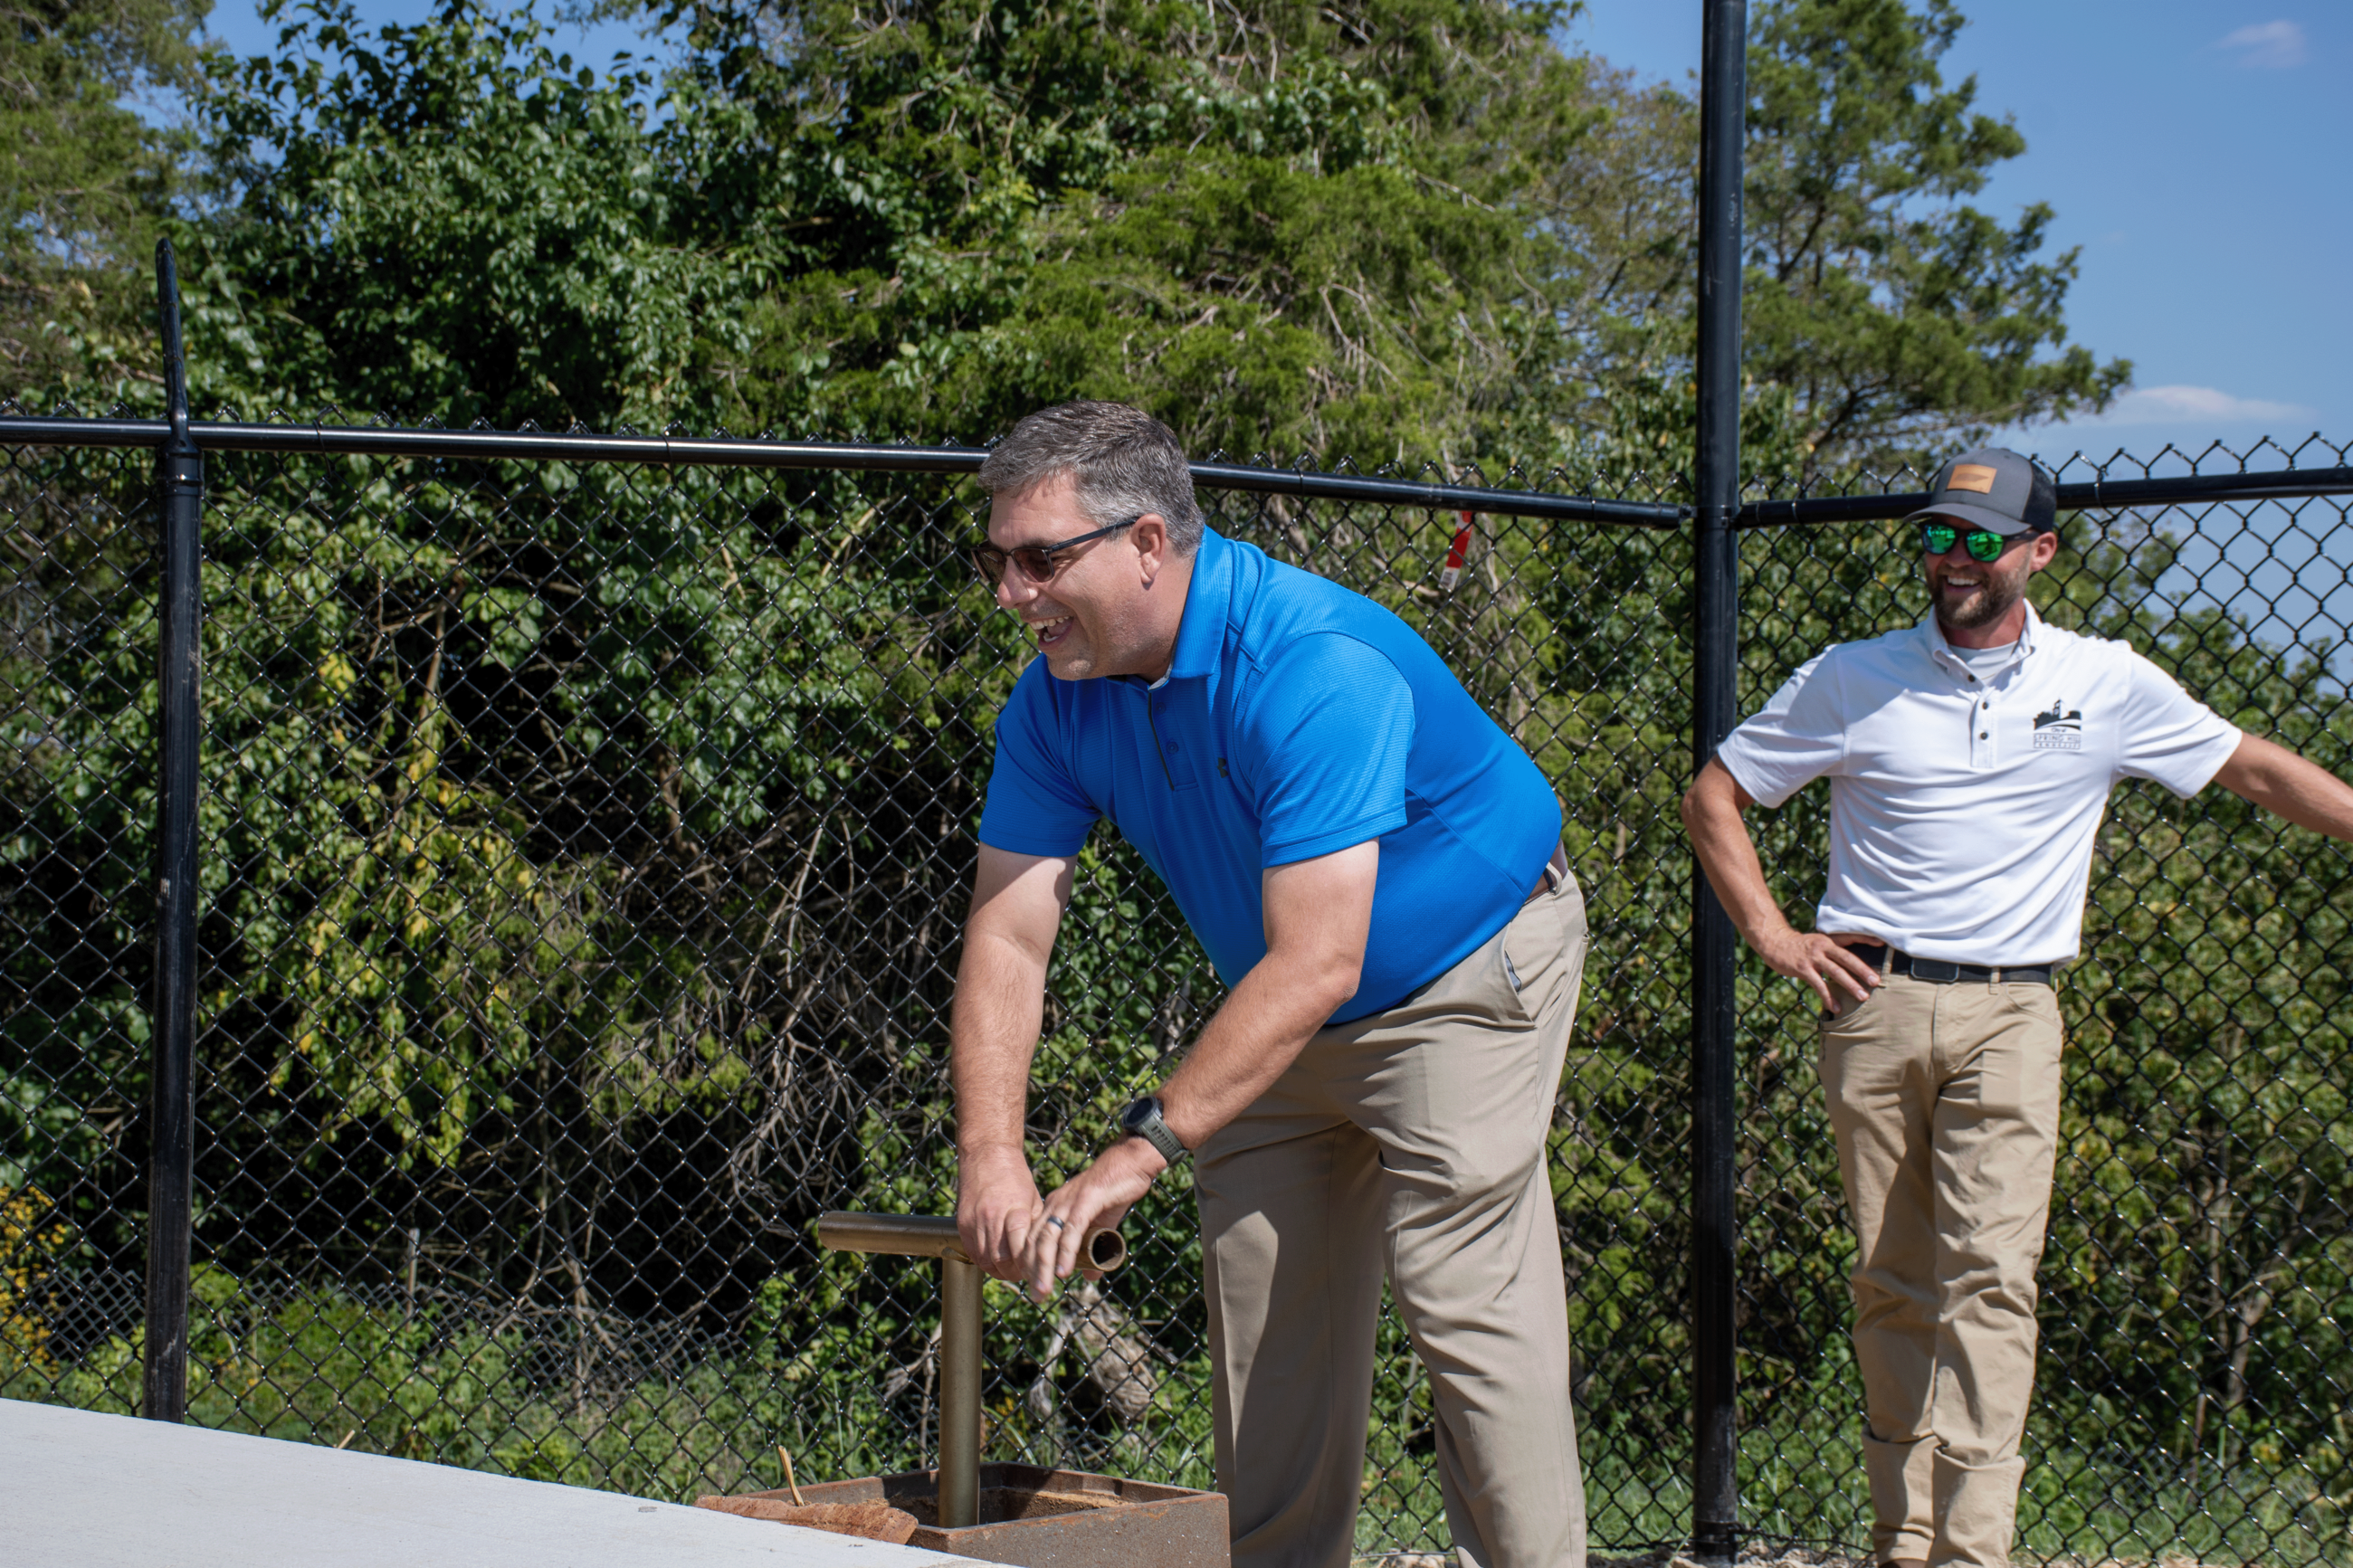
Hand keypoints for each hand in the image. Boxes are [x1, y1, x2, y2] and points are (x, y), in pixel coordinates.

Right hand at [956, 1148, 1043, 1282]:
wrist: (986, 1154)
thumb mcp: (1033, 1199)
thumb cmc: (1015, 1176)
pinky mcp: (962, 1224)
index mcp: (1014, 1210)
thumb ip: (1034, 1227)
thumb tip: (1042, 1253)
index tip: (1036, 1272)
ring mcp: (974, 1222)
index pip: (1020, 1249)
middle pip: (1001, 1260)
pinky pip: (973, 1253)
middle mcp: (991, 1217)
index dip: (1028, 1266)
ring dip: (999, 1270)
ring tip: (1011, 1270)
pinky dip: (985, 1262)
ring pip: (985, 1260)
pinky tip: (995, 1261)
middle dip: (1014, 1273)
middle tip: (1025, 1275)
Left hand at [1017, 1138, 1164, 1301]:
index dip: (1030, 1263)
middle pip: (1036, 1241)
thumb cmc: (1117, 1190)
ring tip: (1044, 1289)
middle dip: (1033, 1271)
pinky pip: (1071, 1230)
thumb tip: (1089, 1277)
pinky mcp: (1087, 1201)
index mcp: (1055, 1207)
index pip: (1033, 1238)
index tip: (1033, 1286)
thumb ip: (1094, 1248)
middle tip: (1036, 1296)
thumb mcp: (1103, 1224)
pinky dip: (1065, 1252)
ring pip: (1049, 1238)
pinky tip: (1062, 1270)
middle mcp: (1056, 1204)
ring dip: (1044, 1267)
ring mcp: (1070, 1202)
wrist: (1133, 1163)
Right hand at [1754, 927, 1880, 1012]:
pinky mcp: (1802, 969)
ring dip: (1850, 985)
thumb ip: (1833, 950)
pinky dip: (1828, 997)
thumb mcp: (1817, 942)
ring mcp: (1812, 958)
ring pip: (1835, 972)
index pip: (1850, 938)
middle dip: (1862, 970)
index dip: (1865, 939)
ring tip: (1862, 997)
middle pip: (1846, 958)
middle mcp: (1822, 947)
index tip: (1882, 943)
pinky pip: (1819, 985)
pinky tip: (1835, 1007)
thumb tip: (1850, 963)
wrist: (1774, 942)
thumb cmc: (1799, 945)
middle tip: (1876, 981)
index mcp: (1829, 940)